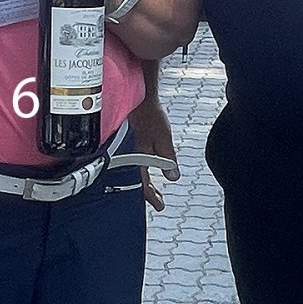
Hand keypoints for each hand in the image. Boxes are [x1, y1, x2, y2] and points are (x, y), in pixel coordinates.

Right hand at [127, 97, 180, 211]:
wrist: (139, 97)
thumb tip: (174, 177)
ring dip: (144, 181)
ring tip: (153, 187)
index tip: (160, 206)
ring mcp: (128, 148)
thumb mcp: (164, 138)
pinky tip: (146, 165)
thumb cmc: (150, 115)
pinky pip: (133, 160)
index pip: (143, 184)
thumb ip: (168, 158)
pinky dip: (140, 168)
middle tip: (157, 200)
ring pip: (134, 171)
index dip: (151, 196)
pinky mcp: (128, 141)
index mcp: (138, 157)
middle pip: (137, 180)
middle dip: (147, 191)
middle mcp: (130, 156)